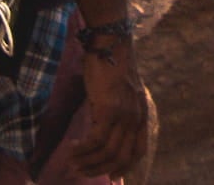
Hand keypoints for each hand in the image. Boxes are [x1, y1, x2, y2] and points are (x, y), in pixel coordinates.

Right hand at [72, 43, 153, 181]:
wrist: (110, 40)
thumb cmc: (110, 62)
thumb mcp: (119, 91)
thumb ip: (117, 110)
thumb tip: (102, 126)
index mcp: (141, 114)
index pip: (138, 151)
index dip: (124, 166)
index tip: (110, 175)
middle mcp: (135, 118)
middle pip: (121, 157)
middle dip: (101, 169)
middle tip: (83, 171)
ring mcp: (123, 115)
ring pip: (107, 152)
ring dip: (88, 161)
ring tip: (73, 162)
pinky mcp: (108, 109)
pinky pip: (96, 140)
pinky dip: (83, 149)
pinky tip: (72, 148)